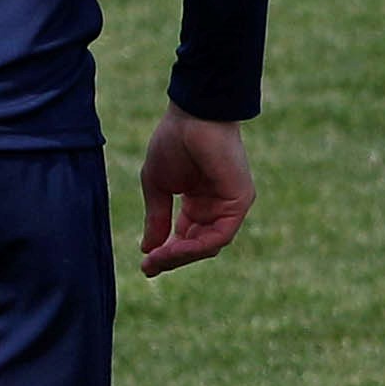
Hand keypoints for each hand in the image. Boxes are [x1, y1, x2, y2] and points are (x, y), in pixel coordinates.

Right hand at [136, 107, 255, 276]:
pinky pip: (219, 234)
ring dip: (182, 255)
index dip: (165, 252)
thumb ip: (156, 217)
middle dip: (172, 258)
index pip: (185, 236)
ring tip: (158, 259)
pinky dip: (196, 245)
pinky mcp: (239, 202)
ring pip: (208, 244)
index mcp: (198, 201)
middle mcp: (216, 207)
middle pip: (197, 245)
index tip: (145, 265)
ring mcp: (230, 205)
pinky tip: (174, 248)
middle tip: (149, 268)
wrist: (193, 116)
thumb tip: (148, 249)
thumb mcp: (157, 185)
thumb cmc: (173, 142)